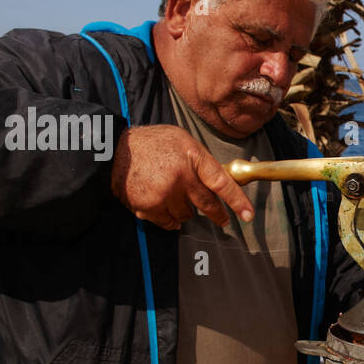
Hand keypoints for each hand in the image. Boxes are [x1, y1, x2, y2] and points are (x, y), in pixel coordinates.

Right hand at [110, 124, 254, 229]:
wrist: (114, 150)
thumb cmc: (153, 143)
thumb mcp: (182, 141)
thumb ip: (202, 161)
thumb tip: (222, 182)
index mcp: (192, 157)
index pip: (221, 183)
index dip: (237, 201)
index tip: (248, 216)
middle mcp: (180, 176)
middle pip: (207, 204)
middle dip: (217, 214)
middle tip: (222, 220)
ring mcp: (164, 193)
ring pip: (187, 215)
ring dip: (185, 210)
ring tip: (172, 194)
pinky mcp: (149, 206)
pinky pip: (169, 222)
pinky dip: (168, 218)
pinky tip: (161, 203)